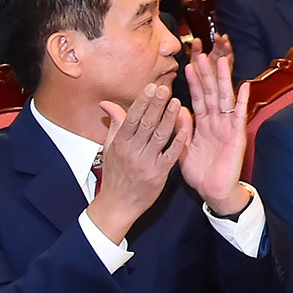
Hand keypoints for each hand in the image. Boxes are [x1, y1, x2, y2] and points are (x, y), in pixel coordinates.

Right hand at [86, 82, 188, 242]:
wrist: (118, 205)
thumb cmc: (115, 174)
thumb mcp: (109, 149)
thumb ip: (114, 125)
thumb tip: (107, 104)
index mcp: (120, 143)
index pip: (131, 118)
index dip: (142, 102)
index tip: (151, 87)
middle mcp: (132, 151)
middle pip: (146, 124)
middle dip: (156, 105)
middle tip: (165, 88)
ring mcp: (146, 162)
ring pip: (159, 137)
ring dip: (168, 119)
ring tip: (176, 102)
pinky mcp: (159, 174)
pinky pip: (170, 155)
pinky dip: (177, 142)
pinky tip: (185, 129)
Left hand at [179, 40, 250, 213]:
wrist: (213, 192)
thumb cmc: (200, 172)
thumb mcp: (182, 149)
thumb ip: (180, 129)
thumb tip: (176, 108)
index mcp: (202, 124)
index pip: (197, 98)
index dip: (193, 82)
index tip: (186, 65)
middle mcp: (216, 121)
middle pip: (211, 92)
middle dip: (207, 74)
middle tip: (202, 54)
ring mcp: (228, 126)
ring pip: (225, 99)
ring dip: (223, 80)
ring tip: (221, 61)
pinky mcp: (237, 135)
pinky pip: (239, 116)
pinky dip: (242, 101)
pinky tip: (243, 86)